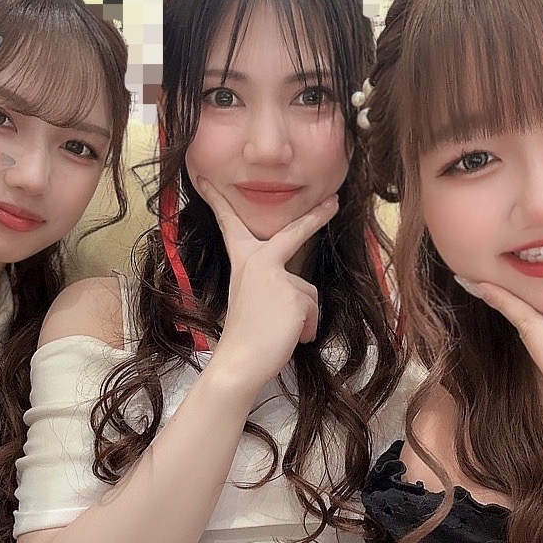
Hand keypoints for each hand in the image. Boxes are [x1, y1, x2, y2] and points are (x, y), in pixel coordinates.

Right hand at [198, 176, 335, 392]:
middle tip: (334, 201)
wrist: (240, 362)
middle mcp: (259, 262)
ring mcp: (278, 276)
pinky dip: (306, 329)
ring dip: (303, 317)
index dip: (219, 202)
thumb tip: (302, 297)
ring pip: (307, 293)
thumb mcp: (255, 301)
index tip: (207, 180)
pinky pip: (312, 311)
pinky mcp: (295, 295)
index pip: (230, 226)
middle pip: (293, 234)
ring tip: (281, 332)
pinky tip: (289, 337)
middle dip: (315, 216)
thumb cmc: (245, 337)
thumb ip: (274, 286)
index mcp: (243, 262)